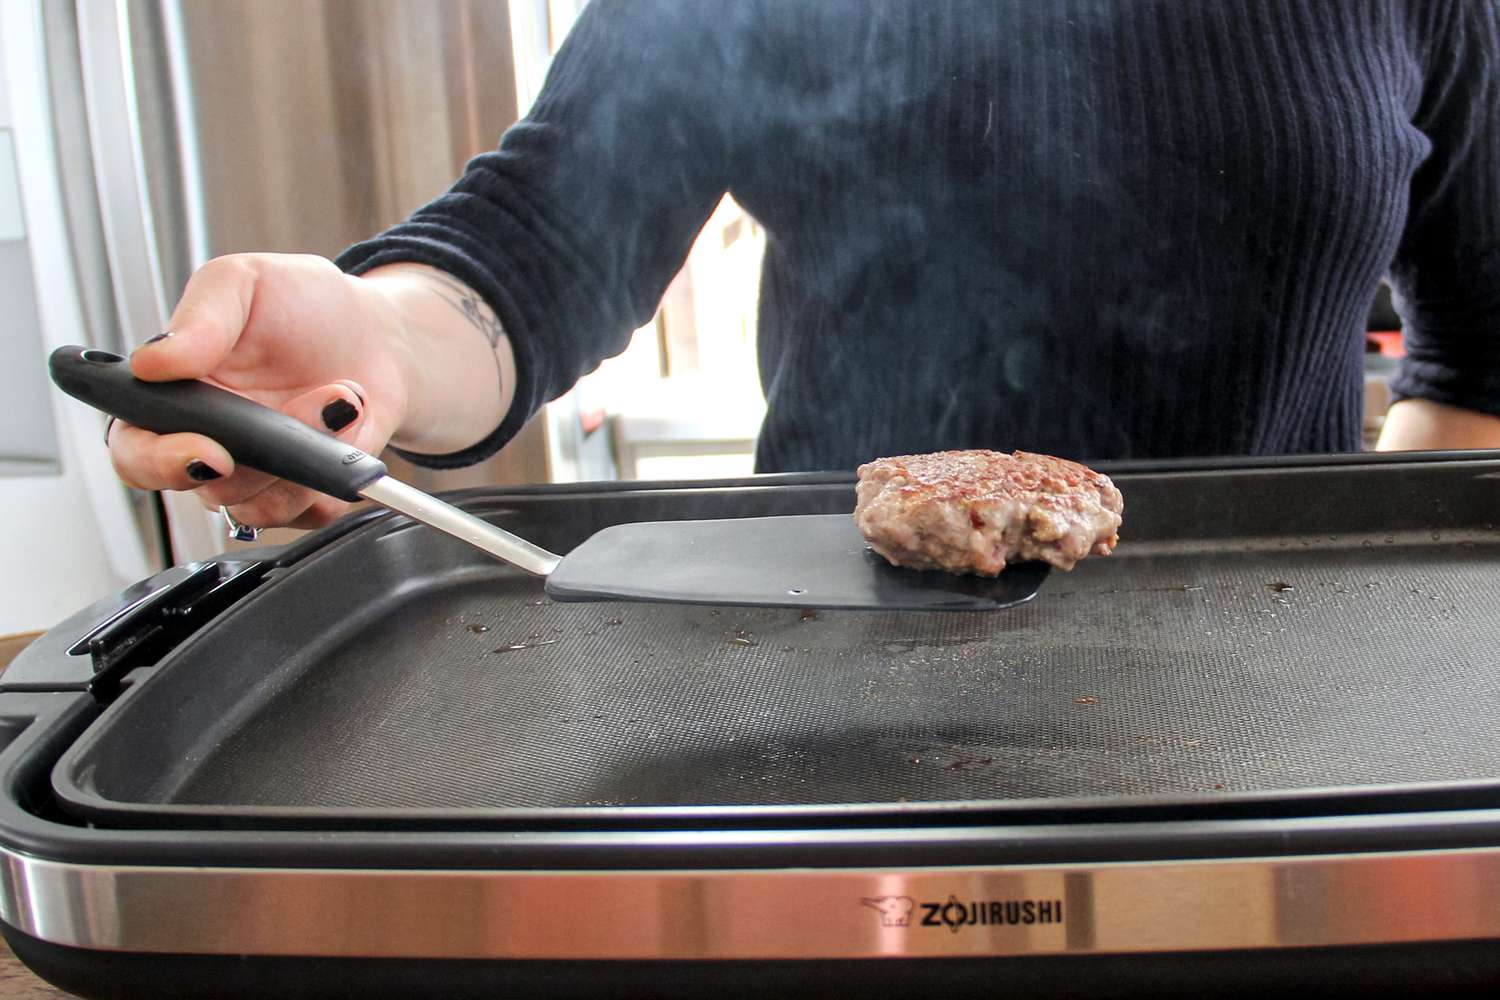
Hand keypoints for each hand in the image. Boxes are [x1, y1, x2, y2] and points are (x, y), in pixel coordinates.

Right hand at [109, 253, 413, 528]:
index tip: (210, 450)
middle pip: (207, 490)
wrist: (376, 331)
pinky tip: (352, 420)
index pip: (136, 452)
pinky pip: (313, 511)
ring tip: (340, 395)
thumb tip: (151, 362)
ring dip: (310, 451)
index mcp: (174, 399)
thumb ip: (199, 319)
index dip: (159, 463)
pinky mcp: (308, 493)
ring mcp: (261, 474)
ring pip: (263, 506)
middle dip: (258, 461)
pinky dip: (340, 469)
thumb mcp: (244, 283)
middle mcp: (212, 444)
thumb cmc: (302, 305)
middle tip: (303, 414)